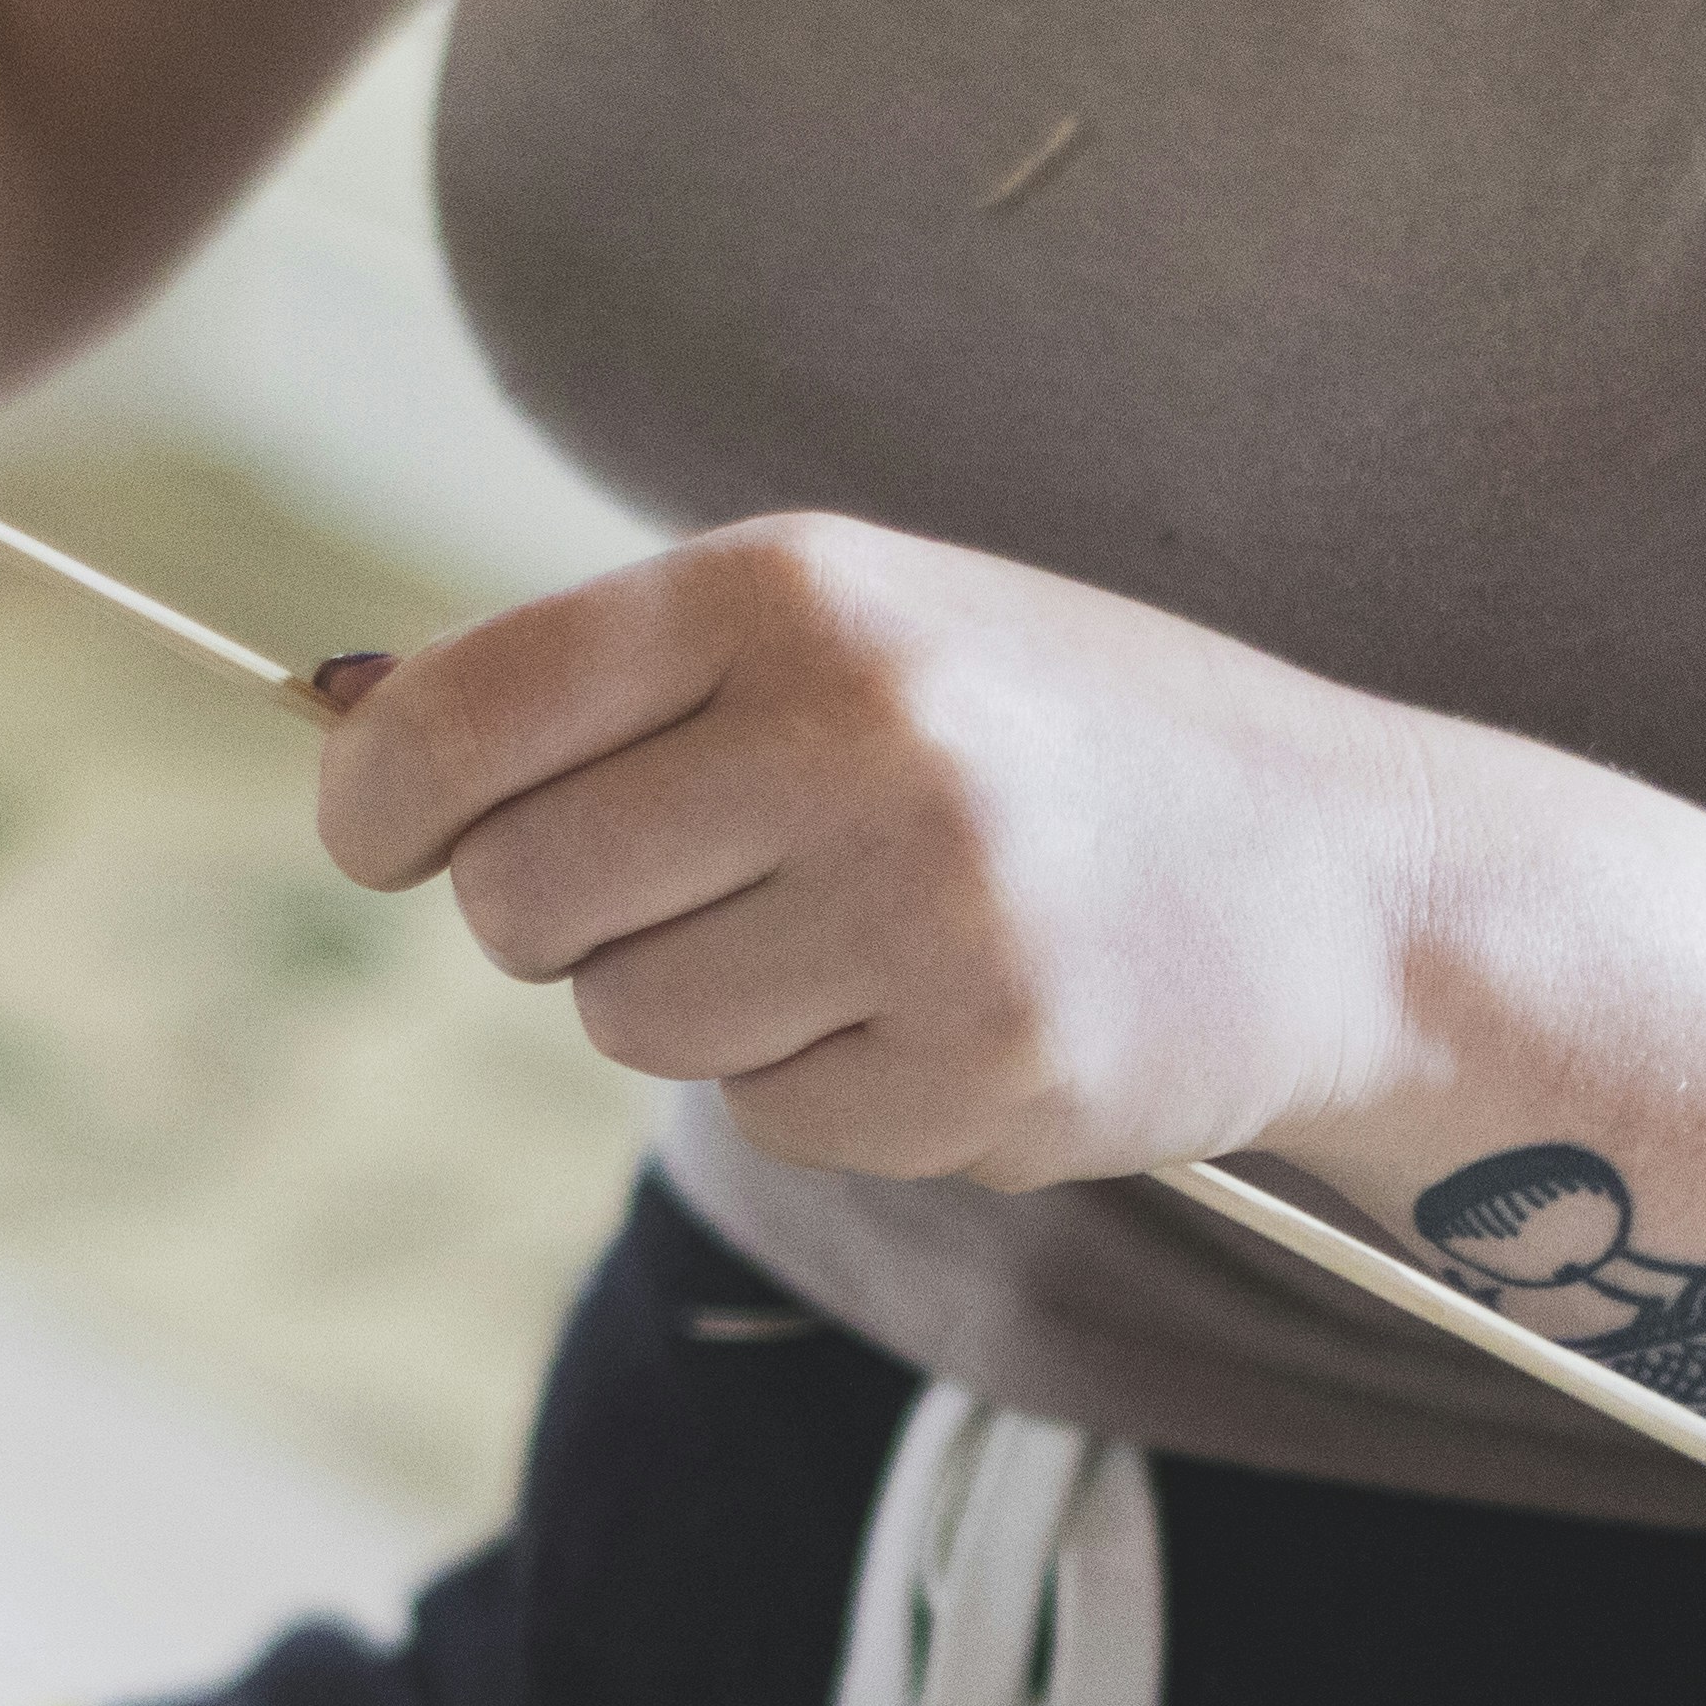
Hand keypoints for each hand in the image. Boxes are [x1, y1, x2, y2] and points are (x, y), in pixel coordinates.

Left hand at [316, 516, 1477, 1190]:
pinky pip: (768, 1114)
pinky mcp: (975, 1071)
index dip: (379, 801)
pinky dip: (823, 1081)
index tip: (387, 834)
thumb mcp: (860, 627)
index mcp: (792, 591)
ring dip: (703, 1003)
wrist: (1353, 878)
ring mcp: (923, 913)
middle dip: (564, 918)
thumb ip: (625, 678)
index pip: (457, 719)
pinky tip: (943, 1009)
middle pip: (519, 902)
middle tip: (692, 885)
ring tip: (855, 935)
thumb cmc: (1056, 737)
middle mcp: (854, 736)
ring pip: (632, 1024)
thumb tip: (352, 737)